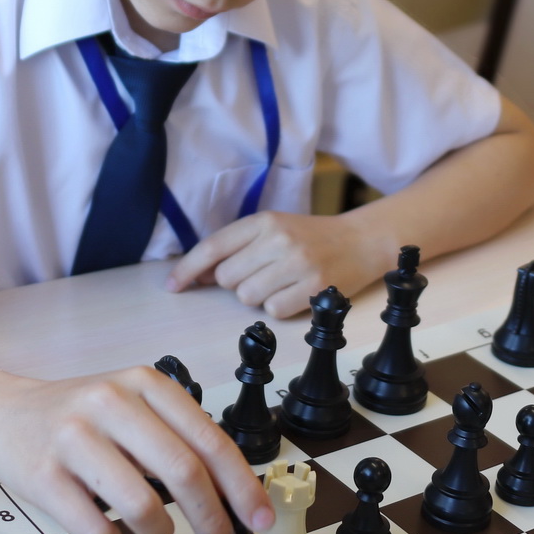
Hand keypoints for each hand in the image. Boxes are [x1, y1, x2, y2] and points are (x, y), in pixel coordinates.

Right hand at [0, 366, 272, 533]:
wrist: (0, 414)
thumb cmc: (78, 417)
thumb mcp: (132, 405)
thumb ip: (178, 438)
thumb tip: (235, 494)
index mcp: (143, 382)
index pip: (209, 439)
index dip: (242, 486)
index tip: (260, 519)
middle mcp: (110, 402)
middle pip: (184, 472)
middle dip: (213, 519)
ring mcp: (74, 438)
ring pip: (143, 507)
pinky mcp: (44, 476)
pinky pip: (97, 532)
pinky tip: (107, 531)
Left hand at [166, 212, 380, 317]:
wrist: (361, 241)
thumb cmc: (310, 238)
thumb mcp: (273, 230)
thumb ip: (235, 249)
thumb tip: (197, 276)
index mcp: (264, 221)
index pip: (213, 247)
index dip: (187, 269)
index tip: (172, 286)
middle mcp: (278, 240)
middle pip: (226, 278)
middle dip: (235, 282)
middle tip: (260, 273)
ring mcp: (297, 264)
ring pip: (247, 297)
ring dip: (257, 296)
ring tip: (279, 282)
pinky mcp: (313, 288)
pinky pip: (272, 312)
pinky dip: (278, 308)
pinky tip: (294, 293)